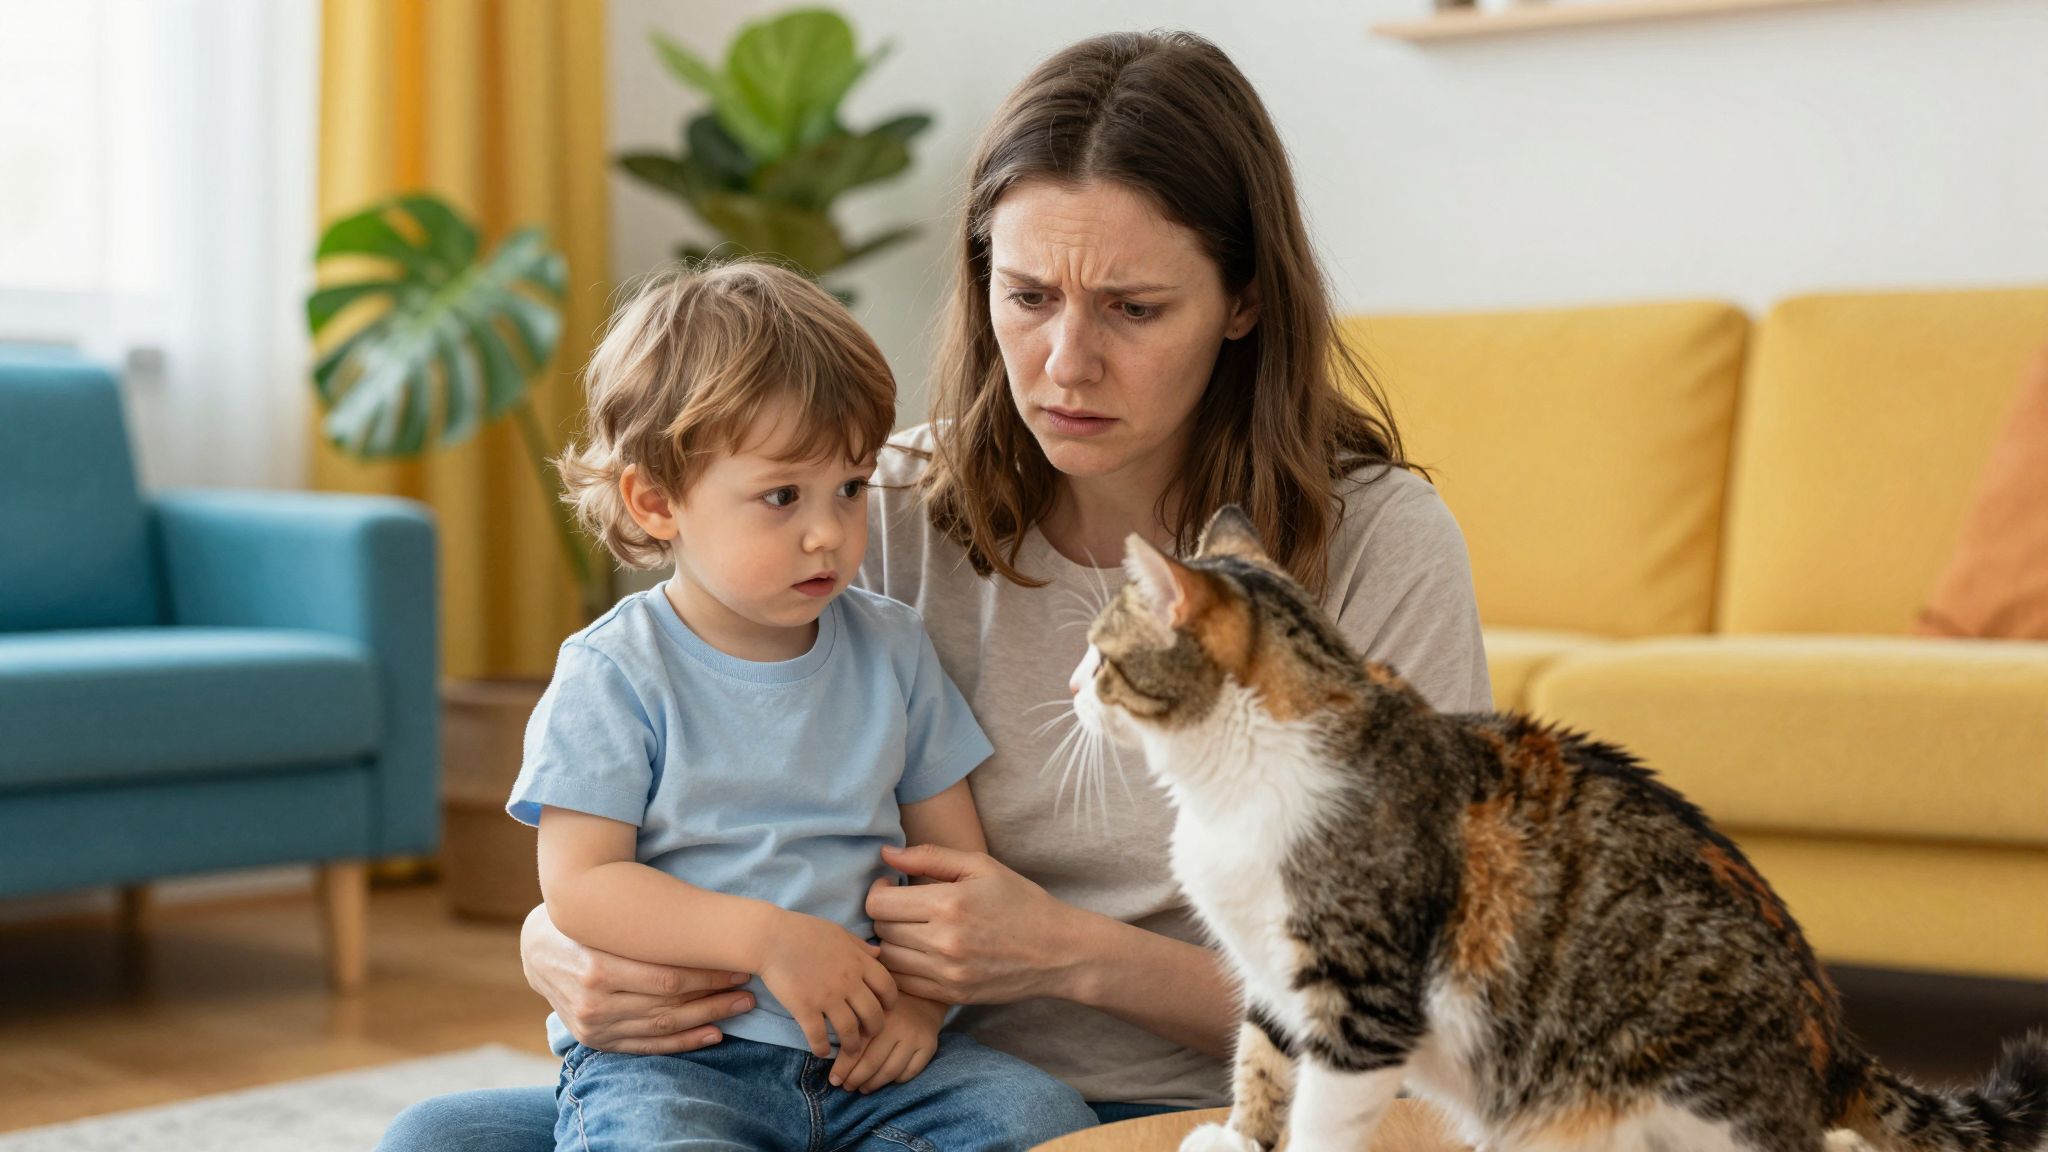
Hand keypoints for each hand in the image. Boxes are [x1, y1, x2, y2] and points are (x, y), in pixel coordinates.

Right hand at [519, 904, 756, 1054]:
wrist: (536, 950)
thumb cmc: (582, 924)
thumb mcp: (605, 919)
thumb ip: (643, 929)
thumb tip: (703, 926)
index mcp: (597, 969)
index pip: (667, 979)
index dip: (709, 975)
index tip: (740, 965)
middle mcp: (595, 1003)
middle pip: (669, 1006)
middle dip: (715, 997)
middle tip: (750, 988)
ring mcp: (595, 1027)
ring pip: (663, 1028)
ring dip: (708, 1019)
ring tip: (741, 1007)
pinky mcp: (597, 1041)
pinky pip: (647, 1047)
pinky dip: (683, 1043)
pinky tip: (714, 1034)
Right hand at [757, 911, 897, 1058]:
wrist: (770, 937)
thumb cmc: (803, 931)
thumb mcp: (838, 932)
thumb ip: (860, 946)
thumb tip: (879, 954)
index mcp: (858, 961)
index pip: (887, 986)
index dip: (890, 1001)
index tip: (886, 1009)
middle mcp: (848, 981)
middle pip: (873, 1013)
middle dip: (876, 1028)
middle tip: (870, 1034)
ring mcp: (827, 996)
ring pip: (849, 1030)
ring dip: (852, 1045)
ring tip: (850, 1051)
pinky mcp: (805, 1008)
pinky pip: (819, 1036)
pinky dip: (822, 1048)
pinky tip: (821, 1052)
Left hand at [828, 994, 945, 1092]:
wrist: (923, 995)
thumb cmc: (887, 1005)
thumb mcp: (868, 1008)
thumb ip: (853, 1026)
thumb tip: (829, 1052)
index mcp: (878, 1016)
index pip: (856, 1048)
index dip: (843, 1068)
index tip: (834, 1080)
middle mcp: (898, 1027)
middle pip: (872, 1063)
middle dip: (856, 1079)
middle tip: (846, 1087)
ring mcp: (915, 1038)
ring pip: (891, 1071)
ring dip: (873, 1084)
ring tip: (863, 1088)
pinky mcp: (929, 1046)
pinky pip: (909, 1072)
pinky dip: (895, 1081)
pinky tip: (885, 1081)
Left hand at [865, 844, 1086, 1004]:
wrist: (1058, 952)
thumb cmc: (1021, 901)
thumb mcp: (981, 867)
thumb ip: (929, 856)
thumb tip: (885, 853)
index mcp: (949, 903)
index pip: (878, 903)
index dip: (878, 890)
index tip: (892, 885)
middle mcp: (943, 942)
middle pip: (880, 930)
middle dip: (885, 915)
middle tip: (904, 907)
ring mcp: (946, 973)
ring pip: (888, 959)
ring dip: (892, 942)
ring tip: (911, 929)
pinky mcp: (951, 995)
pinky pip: (905, 983)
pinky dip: (904, 967)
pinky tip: (920, 952)